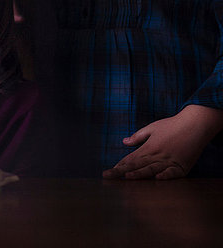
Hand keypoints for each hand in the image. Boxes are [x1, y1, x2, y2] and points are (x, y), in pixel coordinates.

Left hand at [102, 105, 222, 179]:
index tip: (108, 172)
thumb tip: (124, 141)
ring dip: (139, 174)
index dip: (119, 166)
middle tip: (108, 177)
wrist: (195, 123)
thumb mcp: (152, 128)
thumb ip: (138, 136)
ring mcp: (169, 160)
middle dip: (122, 172)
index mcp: (148, 147)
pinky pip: (173, 172)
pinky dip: (166, 175)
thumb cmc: (172, 125)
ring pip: (151, 169)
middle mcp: (157, 155)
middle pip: (137, 165)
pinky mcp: (182, 166)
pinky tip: (158, 179)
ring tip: (128, 177)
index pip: (130, 159)